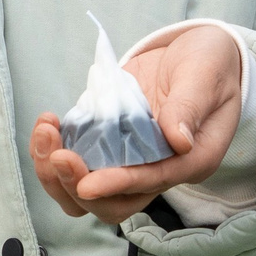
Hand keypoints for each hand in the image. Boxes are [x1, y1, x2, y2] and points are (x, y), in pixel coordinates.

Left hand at [31, 24, 244, 224]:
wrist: (195, 51)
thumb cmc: (209, 63)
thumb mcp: (205, 76)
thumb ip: (190, 106)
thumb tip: (179, 140)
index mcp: (190, 160)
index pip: (151, 182)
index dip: (117, 184)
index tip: (86, 183)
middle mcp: (158, 168)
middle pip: (113, 203)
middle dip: (77, 186)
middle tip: (57, 153)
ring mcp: (129, 157)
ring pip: (86, 190)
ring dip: (56, 173)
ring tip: (45, 131)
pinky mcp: (106, 140)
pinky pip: (75, 160)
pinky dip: (53, 149)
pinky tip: (48, 121)